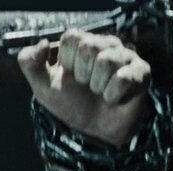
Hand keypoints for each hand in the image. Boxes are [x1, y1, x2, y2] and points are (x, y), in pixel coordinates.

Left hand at [17, 29, 150, 146]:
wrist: (93, 132)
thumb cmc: (71, 105)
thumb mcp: (42, 86)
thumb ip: (30, 64)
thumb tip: (43, 43)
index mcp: (82, 45)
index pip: (72, 36)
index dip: (67, 61)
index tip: (70, 76)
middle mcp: (106, 45)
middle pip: (90, 46)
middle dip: (82, 74)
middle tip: (87, 86)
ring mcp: (126, 57)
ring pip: (107, 61)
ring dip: (98, 86)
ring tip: (100, 92)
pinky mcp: (142, 72)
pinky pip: (123, 78)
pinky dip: (113, 95)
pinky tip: (114, 98)